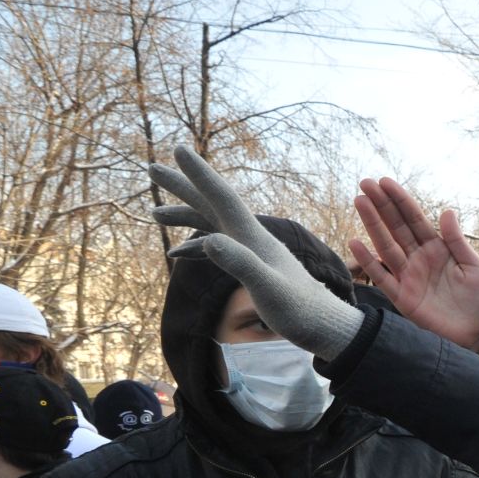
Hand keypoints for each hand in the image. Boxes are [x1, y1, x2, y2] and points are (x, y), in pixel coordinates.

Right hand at [148, 148, 364, 358]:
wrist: (326, 328)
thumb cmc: (300, 312)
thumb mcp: (268, 289)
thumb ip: (241, 264)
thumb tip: (209, 239)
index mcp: (255, 238)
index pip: (223, 198)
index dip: (200, 174)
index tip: (179, 149)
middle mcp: (253, 238)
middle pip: (213, 205)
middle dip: (182, 187)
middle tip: (152, 168)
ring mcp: (254, 252)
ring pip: (213, 225)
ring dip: (185, 217)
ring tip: (154, 214)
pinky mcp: (254, 267)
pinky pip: (218, 249)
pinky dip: (197, 247)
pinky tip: (178, 255)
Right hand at [352, 178, 478, 352]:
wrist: (478, 331)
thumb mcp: (474, 266)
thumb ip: (458, 241)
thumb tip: (447, 211)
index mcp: (437, 248)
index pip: (415, 219)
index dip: (400, 200)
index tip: (385, 181)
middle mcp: (419, 258)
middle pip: (396, 227)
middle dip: (381, 205)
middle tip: (365, 183)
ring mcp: (408, 276)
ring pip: (386, 246)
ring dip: (372, 225)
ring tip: (360, 202)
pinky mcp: (402, 297)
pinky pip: (382, 277)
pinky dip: (368, 261)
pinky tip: (355, 242)